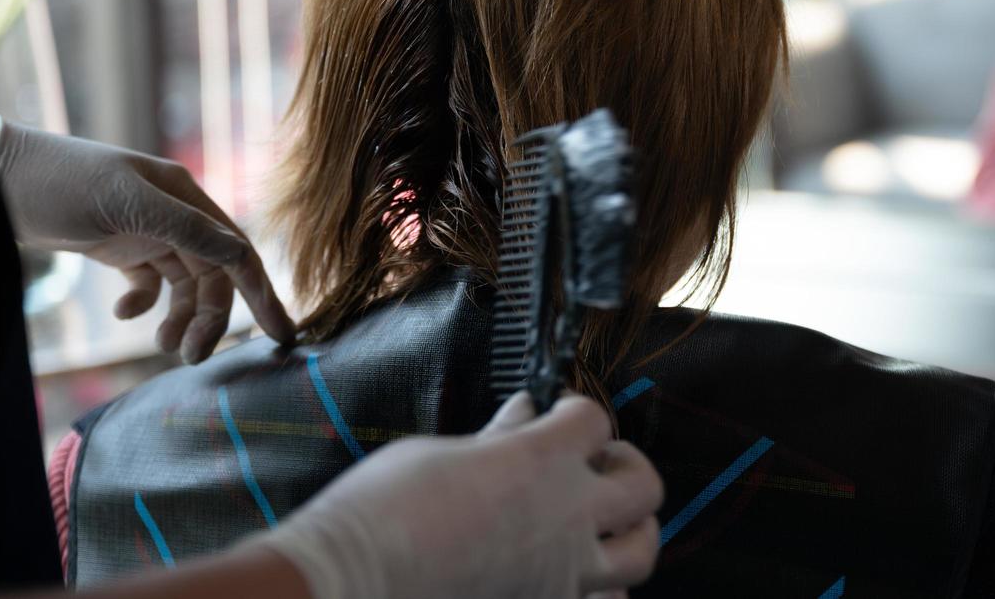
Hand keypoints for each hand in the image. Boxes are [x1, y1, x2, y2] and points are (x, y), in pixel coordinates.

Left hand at [0, 117, 294, 360]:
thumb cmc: (60, 181)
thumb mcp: (126, 202)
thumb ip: (186, 229)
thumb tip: (242, 255)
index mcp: (185, 197)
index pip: (238, 252)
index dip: (262, 294)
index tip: (280, 336)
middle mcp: (174, 214)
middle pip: (212, 277)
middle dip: (209, 318)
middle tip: (191, 357)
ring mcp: (146, 230)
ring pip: (183, 285)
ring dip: (179, 317)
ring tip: (160, 345)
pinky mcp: (119, 246)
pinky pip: (149, 283)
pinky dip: (144, 303)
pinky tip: (125, 312)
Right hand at [262, 392, 663, 598]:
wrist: (350, 584)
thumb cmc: (381, 510)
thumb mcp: (438, 454)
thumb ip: (495, 438)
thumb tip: (523, 413)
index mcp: (539, 461)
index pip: (596, 421)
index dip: (578, 413)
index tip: (559, 416)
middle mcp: (565, 516)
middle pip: (644, 485)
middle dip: (627, 468)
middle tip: (598, 466)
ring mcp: (561, 574)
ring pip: (640, 554)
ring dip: (631, 532)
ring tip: (600, 524)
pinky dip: (598, 590)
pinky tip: (571, 577)